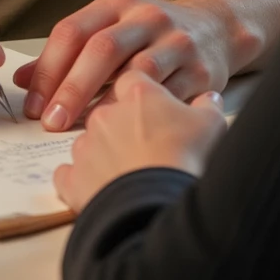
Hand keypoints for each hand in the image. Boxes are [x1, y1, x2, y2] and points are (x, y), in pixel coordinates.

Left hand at [14, 0, 236, 131]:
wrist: (217, 29)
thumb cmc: (151, 35)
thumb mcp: (112, 29)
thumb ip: (69, 53)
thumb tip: (22, 80)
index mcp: (117, 3)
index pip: (73, 30)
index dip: (48, 68)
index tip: (32, 103)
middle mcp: (146, 17)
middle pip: (101, 49)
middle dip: (72, 88)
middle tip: (50, 122)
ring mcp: (175, 43)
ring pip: (135, 72)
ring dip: (105, 105)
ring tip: (84, 132)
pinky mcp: (200, 71)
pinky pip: (167, 96)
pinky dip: (144, 116)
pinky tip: (126, 134)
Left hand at [53, 71, 227, 213]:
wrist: (160, 202)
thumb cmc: (188, 158)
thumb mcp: (212, 124)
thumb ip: (207, 105)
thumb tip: (209, 100)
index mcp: (138, 90)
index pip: (130, 77)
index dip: (136, 89)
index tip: (141, 100)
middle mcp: (107, 112)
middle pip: (102, 103)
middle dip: (110, 115)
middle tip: (124, 132)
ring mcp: (88, 144)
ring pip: (87, 137)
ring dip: (99, 148)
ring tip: (120, 166)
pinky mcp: (74, 177)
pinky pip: (68, 173)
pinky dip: (79, 178)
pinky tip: (93, 184)